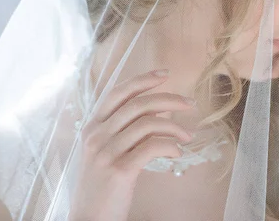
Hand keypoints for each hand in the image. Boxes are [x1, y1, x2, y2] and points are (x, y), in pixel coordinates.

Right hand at [68, 69, 194, 220]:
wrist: (88, 220)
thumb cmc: (102, 186)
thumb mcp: (106, 152)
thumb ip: (126, 130)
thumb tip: (158, 110)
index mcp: (92, 127)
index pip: (119, 92)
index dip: (143, 79)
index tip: (166, 74)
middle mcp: (96, 135)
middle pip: (139, 104)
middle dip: (169, 99)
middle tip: (190, 103)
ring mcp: (106, 152)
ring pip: (148, 124)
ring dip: (174, 127)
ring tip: (187, 137)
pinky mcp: (119, 170)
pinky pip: (152, 147)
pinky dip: (170, 146)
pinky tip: (177, 152)